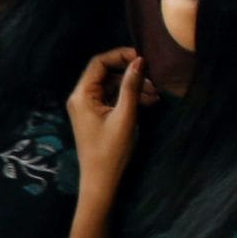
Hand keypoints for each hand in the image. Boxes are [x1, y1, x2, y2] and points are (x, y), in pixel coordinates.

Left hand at [67, 48, 148, 199]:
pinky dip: (128, 98)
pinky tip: (149, 102)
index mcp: (82, 95)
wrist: (101, 181)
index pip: (99, 63)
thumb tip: (139, 61)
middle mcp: (81, 97)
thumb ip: (131, 87)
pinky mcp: (95, 115)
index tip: (142, 58)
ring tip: (155, 94)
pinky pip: (112, 99)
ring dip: (133, 87)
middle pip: (106, 73)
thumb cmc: (111, 151)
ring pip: (111, 86)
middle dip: (130, 74)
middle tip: (153, 79)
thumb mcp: (125, 116)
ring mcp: (87, 107)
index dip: (120, 56)